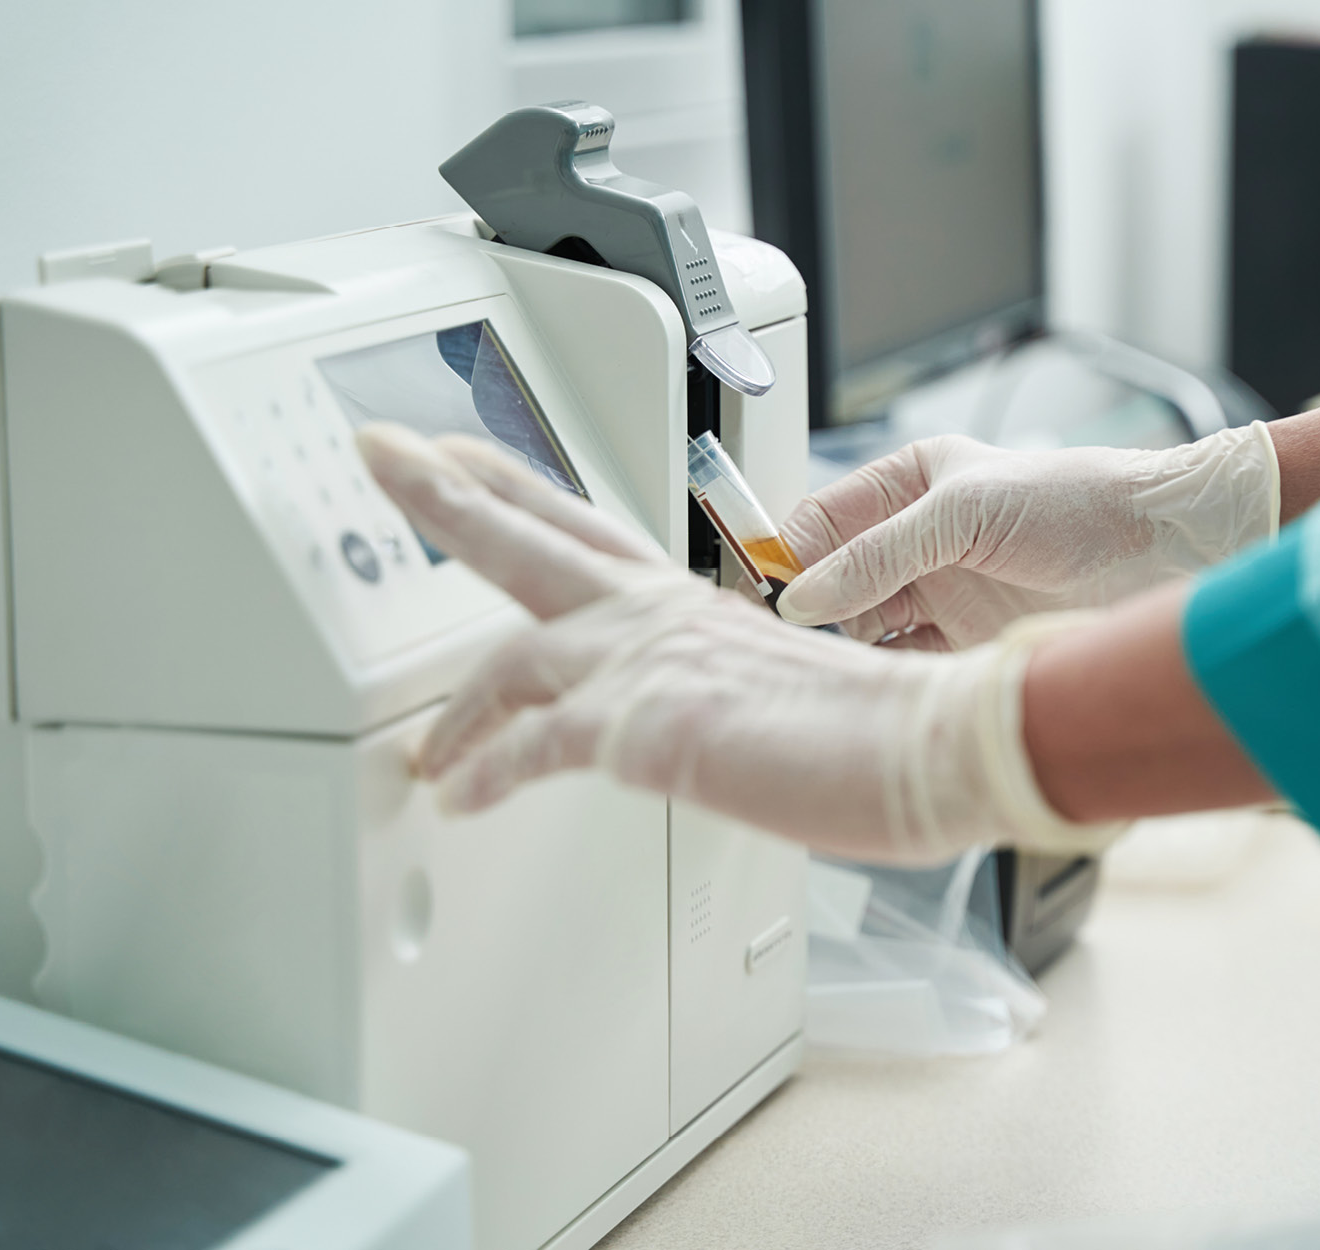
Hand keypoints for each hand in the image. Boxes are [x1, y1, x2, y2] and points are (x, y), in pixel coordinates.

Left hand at [354, 423, 1122, 862]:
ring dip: (449, 696)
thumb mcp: (782, 693)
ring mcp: (649, 663)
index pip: (590, 526)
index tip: (472, 462)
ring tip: (411, 736)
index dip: (521, 490)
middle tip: (387, 456)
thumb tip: (710, 724)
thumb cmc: (882, 730)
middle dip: (448, 494)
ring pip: (511, 645)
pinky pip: (531, 746)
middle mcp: (662, 616)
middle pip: (532, 535)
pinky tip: (456, 794)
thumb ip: (723, 691)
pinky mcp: (646, 723)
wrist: (932, 746)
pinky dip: (484, 770)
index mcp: (692, 602)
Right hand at [775, 424, 1278, 649]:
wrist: (1167, 550)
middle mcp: (920, 542)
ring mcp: (944, 596)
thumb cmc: (1082, 502)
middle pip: (837, 582)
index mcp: (911, 485)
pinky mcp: (968, 645)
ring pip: (867, 630)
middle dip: (814, 608)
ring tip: (835, 666)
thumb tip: (806, 593)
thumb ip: (879, 555)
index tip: (766, 589)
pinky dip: (891, 678)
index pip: (821, 521)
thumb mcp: (964, 512)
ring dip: (850, 648)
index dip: (789, 553)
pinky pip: (908, 667)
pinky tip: (881, 685)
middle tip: (796, 638)